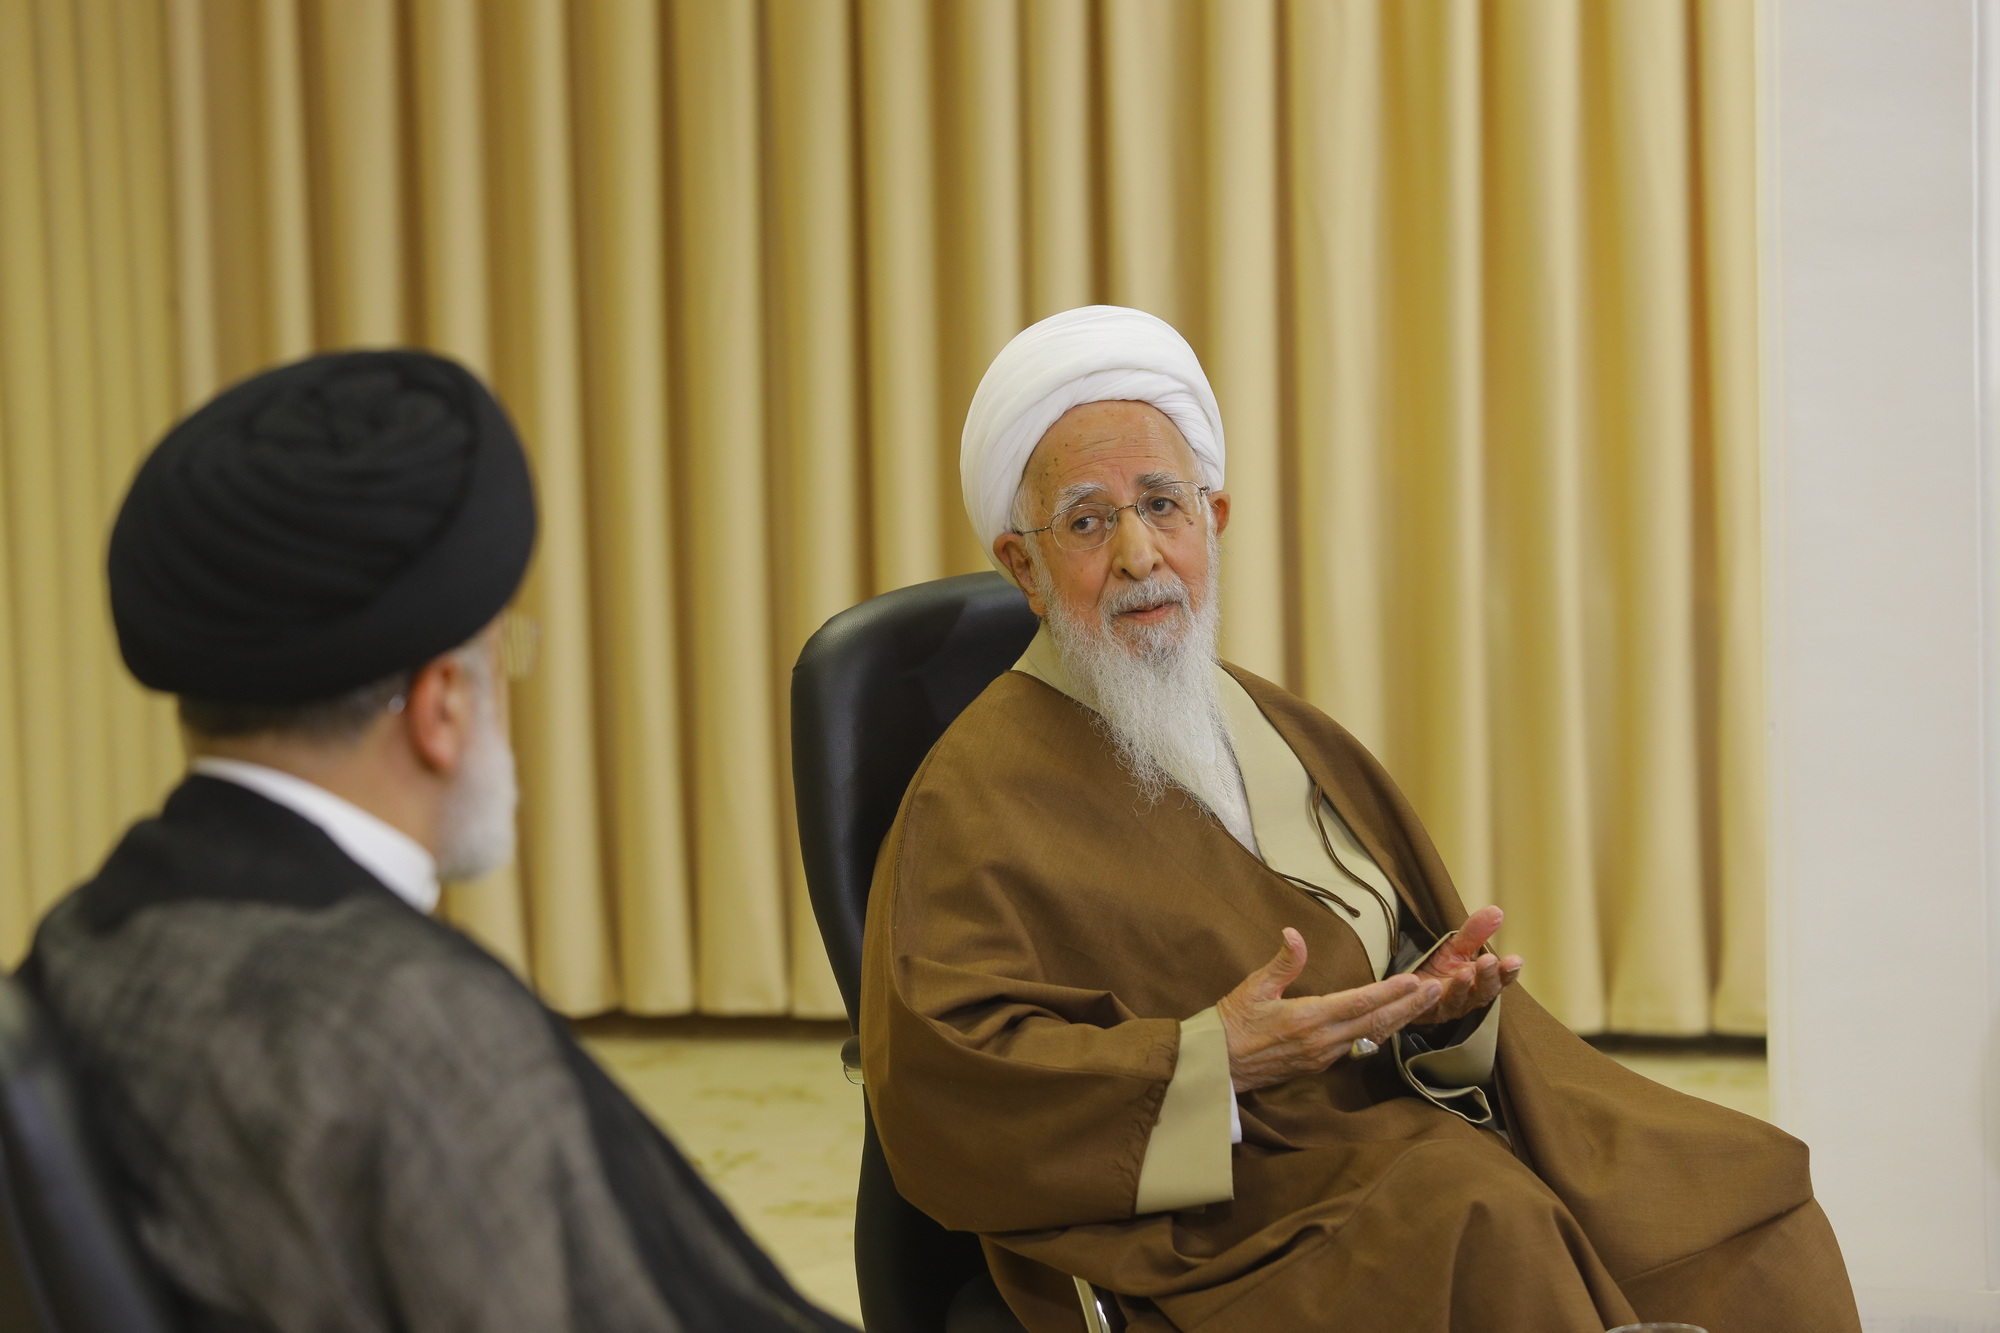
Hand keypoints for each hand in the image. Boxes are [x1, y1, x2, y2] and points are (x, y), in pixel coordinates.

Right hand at [1216, 929, 1443, 1093]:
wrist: (1217, 1067)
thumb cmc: (1231, 1024)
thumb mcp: (1253, 987)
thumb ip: (1282, 962)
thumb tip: (1294, 933)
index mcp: (1308, 1019)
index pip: (1359, 1003)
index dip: (1390, 992)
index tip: (1414, 981)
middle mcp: (1322, 1041)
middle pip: (1376, 1022)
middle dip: (1409, 1006)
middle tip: (1436, 990)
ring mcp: (1323, 1056)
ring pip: (1371, 1036)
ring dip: (1399, 1019)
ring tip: (1423, 1004)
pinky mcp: (1318, 1065)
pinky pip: (1357, 1047)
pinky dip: (1379, 1032)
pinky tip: (1390, 1022)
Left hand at [1409, 905, 1522, 1025]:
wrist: (1411, 989)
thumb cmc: (1440, 969)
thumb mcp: (1457, 947)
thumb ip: (1475, 932)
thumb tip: (1496, 911)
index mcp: (1482, 982)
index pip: (1500, 979)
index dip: (1508, 972)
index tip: (1515, 960)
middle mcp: (1469, 998)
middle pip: (1483, 991)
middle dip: (1487, 976)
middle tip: (1488, 961)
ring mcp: (1448, 1006)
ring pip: (1458, 1000)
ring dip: (1462, 986)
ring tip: (1464, 972)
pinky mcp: (1426, 1010)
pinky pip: (1428, 1005)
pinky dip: (1430, 996)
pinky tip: (1432, 985)